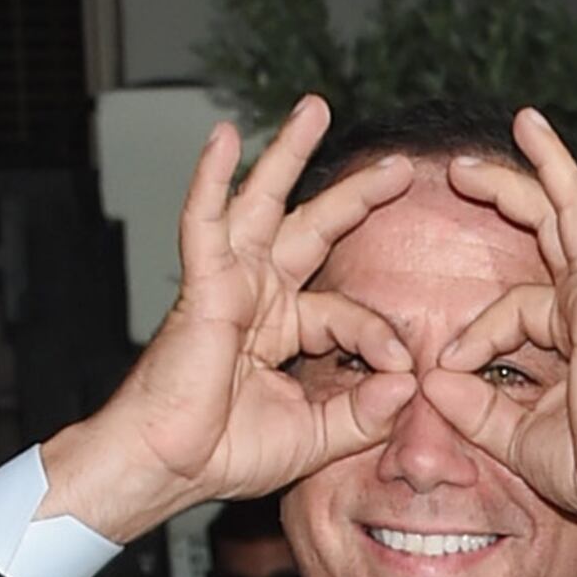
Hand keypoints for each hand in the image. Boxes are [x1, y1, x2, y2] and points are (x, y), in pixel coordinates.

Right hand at [35, 102, 418, 544]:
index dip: (380, 339)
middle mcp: (260, 295)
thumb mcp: (316, 437)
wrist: (168, 467)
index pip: (349, 314)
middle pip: (313, 228)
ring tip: (315, 109)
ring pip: (265, 204)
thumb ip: (364, 412)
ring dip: (289, 155)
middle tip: (397, 166)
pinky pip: (205, 223)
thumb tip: (408, 382)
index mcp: (285, 328)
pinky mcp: (203, 285)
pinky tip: (223, 138)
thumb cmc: (226, 453)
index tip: (399, 374)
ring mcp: (231, 284)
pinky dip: (211, 180)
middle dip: (355, 195)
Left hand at [424, 112, 576, 533]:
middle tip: (461, 164)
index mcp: (572, 331)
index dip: (475, 335)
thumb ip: (476, 409)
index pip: (512, 308)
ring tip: (526, 123)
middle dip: (509, 188)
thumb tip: (432, 384)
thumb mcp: (517, 438)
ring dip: (552, 168)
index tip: (447, 368)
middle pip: (549, 228)